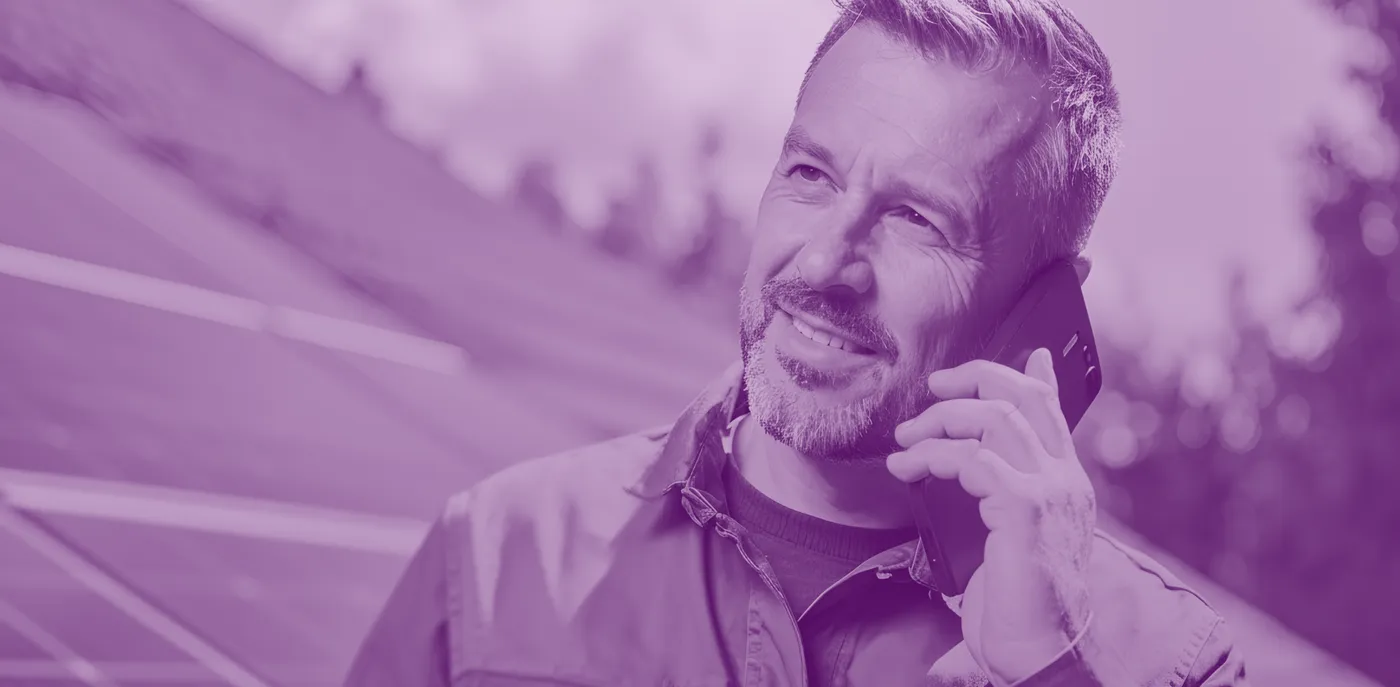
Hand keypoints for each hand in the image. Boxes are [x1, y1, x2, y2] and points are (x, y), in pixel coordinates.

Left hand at [887, 348, 1096, 685]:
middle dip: (974, 381)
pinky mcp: (1027, 510)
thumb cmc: (1021, 610)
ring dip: (942, 419)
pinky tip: (909, 468)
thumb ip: (998, 508)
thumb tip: (974, 493)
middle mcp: (1066, 481)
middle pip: (1024, 399)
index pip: (1055, 415)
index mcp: (1066, 486)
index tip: (1024, 355)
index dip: (1035, 378)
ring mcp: (1052, 492)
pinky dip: (934, 456)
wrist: (1043, 655)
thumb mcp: (1011, 546)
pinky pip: (974, 460)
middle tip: (931, 392)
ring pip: (997, 418)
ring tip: (906, 439)